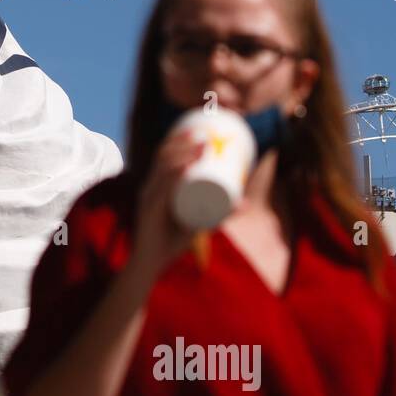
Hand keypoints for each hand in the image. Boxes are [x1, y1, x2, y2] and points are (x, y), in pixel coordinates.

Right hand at [127, 128, 204, 280]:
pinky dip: (175, 176)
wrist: (149, 265)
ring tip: (203, 146)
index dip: (178, 138)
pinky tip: (187, 167)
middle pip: (164, 156)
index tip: (199, 129)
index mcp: (156, 185)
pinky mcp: (150, 212)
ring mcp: (148, 198)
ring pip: (164, 168)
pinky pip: (162, 190)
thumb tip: (246, 204)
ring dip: (184, 153)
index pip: (163, 155)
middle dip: (183, 141)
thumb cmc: (170, 242)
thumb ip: (219, 214)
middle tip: (206, 135)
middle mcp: (150, 188)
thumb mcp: (199, 223)